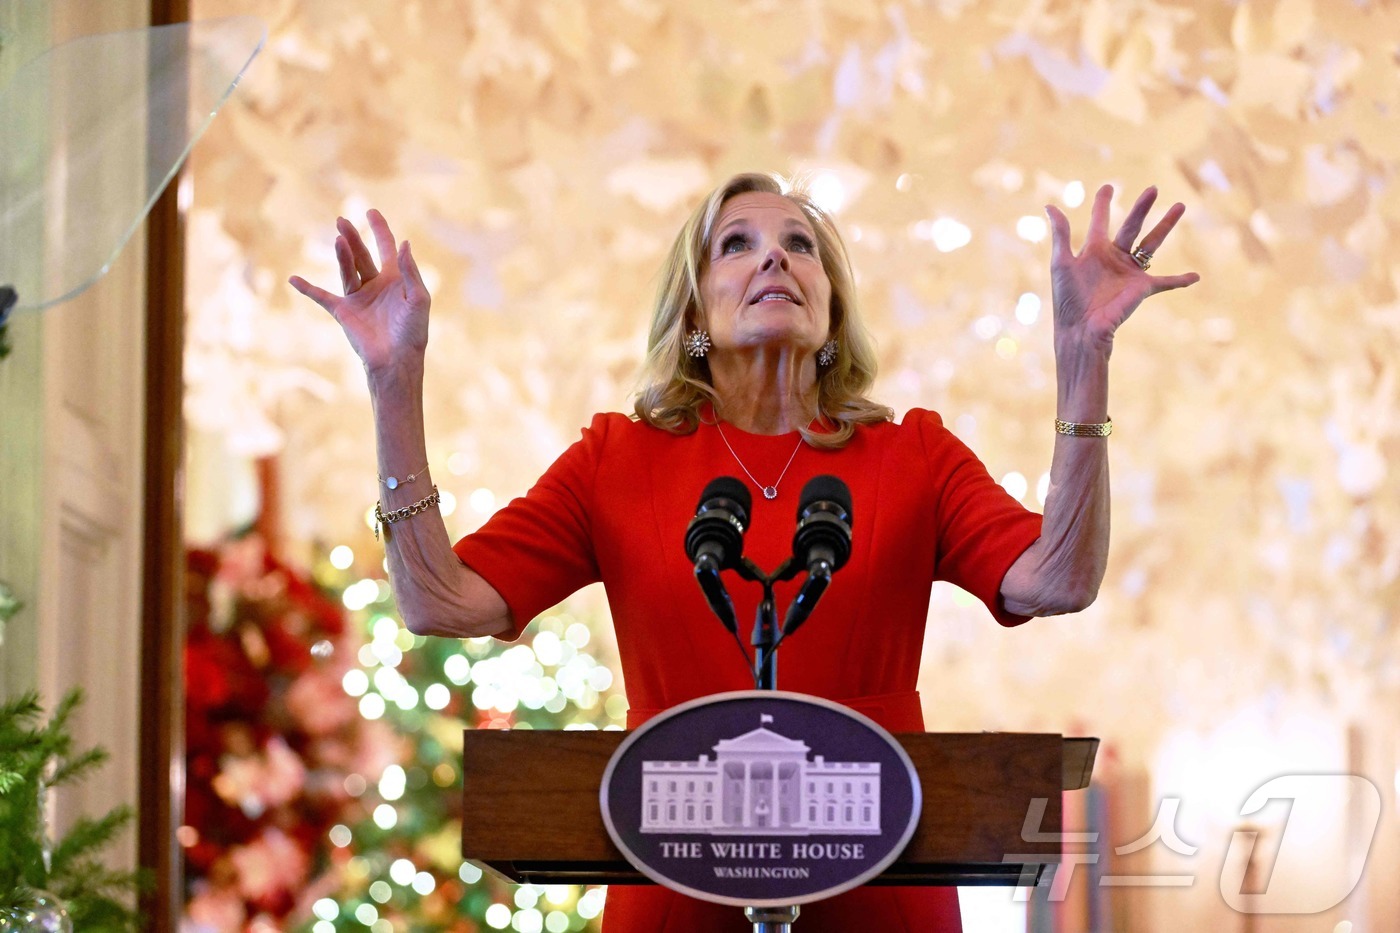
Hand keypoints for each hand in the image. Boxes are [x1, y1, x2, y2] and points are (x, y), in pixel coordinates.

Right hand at [289, 210, 429, 375]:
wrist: (397, 360)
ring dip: (342, 256)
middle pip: (362, 255)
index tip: (370, 211)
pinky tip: (293, 278)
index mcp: (395, 280)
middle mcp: (375, 285)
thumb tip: (404, 243)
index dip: (379, 229)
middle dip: (353, 238)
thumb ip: (411, 272)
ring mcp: (358, 298)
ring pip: (346, 270)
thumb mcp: (418, 299)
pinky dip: (308, 289)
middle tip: (342, 220)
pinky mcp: (343, 313)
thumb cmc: (413, 332)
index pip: (385, 248)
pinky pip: (322, 297)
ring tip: (339, 240)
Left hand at [1045, 185, 1199, 352]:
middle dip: (1142, 207)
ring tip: (1180, 206)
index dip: (1103, 204)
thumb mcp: (1061, 262)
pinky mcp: (1142, 288)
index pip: (1100, 221)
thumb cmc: (1067, 299)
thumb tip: (1049, 205)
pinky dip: (1180, 280)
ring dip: (1166, 225)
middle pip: (1131, 225)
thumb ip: (1061, 234)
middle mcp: (1113, 258)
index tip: (1108, 187)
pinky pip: (1165, 282)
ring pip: (1152, 243)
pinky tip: (1196, 276)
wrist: (1080, 329)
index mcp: (1093, 250)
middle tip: (1153, 188)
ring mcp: (1129, 272)